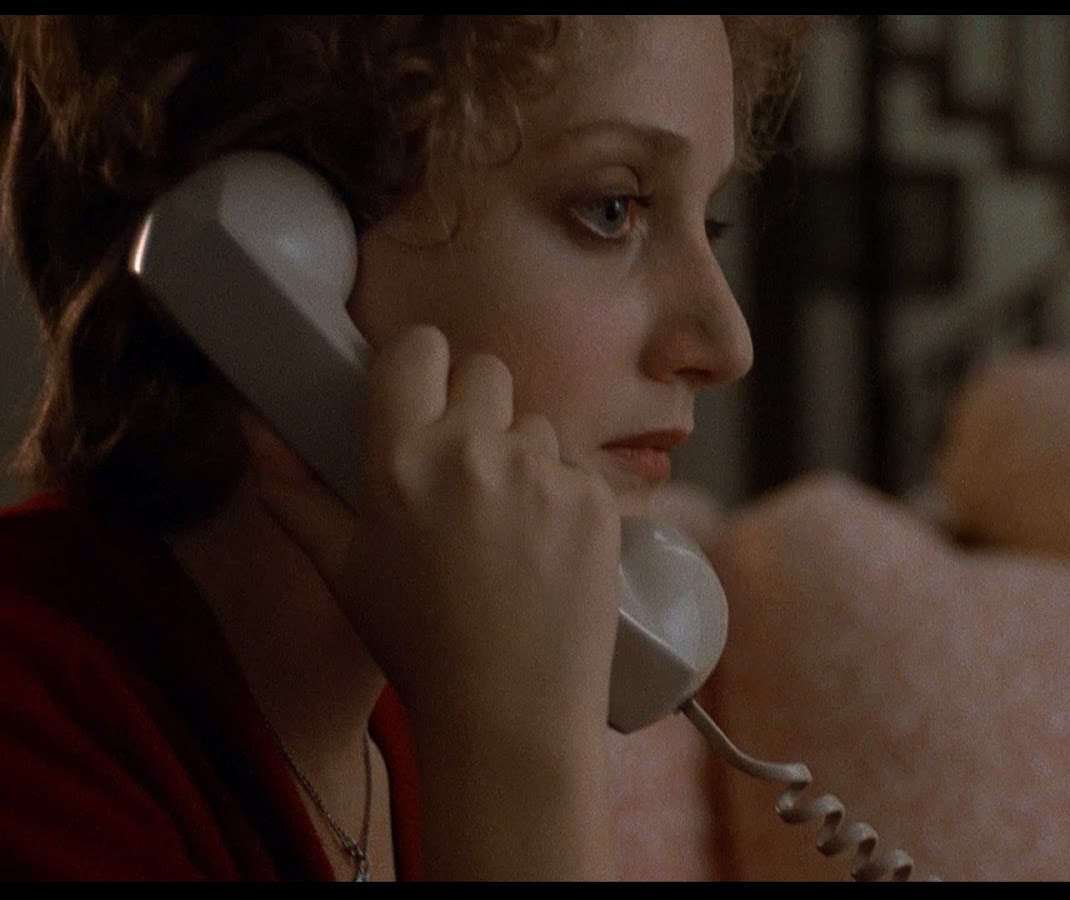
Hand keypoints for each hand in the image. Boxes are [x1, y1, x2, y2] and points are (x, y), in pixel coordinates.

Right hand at [247, 323, 620, 739]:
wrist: (509, 712)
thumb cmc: (417, 643)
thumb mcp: (341, 569)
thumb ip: (292, 491)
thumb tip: (251, 424)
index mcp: (401, 459)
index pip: (419, 347)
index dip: (422, 363)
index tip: (422, 389)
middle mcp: (474, 452)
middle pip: (485, 371)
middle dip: (475, 406)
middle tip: (466, 467)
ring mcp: (543, 473)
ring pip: (535, 424)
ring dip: (522, 456)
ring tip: (507, 527)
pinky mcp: (596, 499)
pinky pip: (577, 468)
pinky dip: (564, 497)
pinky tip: (546, 551)